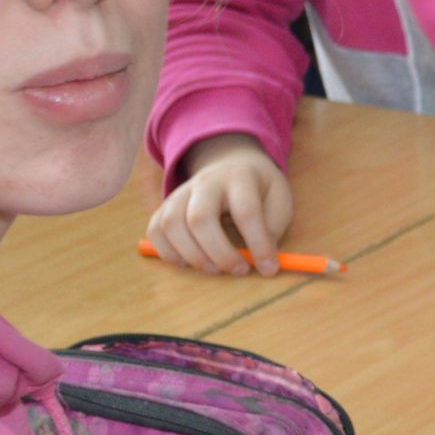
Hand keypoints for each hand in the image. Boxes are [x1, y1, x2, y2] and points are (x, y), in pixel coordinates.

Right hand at [149, 134, 293, 274]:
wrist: (231, 164)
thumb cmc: (259, 190)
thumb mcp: (279, 199)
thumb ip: (273, 228)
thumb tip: (261, 260)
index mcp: (240, 177)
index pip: (246, 212)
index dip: (258, 244)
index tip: (269, 268)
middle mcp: (206, 181)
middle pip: (200, 218)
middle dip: (219, 253)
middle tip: (239, 270)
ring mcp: (181, 192)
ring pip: (172, 224)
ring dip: (192, 256)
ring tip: (214, 270)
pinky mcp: (165, 206)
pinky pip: (155, 230)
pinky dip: (167, 252)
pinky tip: (188, 262)